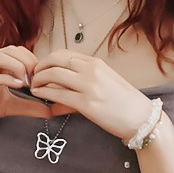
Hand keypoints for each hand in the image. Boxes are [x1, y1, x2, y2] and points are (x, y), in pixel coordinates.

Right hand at [0, 47, 42, 154]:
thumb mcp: (10, 106)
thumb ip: (29, 106)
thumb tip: (51, 110)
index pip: (18, 51)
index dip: (33, 60)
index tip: (41, 77)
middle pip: (11, 49)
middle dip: (28, 61)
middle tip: (37, 79)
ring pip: (0, 57)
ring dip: (18, 67)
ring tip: (27, 82)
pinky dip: (6, 78)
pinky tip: (18, 86)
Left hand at [24, 51, 156, 145]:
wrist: (141, 118)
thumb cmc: (125, 102)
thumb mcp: (106, 82)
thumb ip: (85, 80)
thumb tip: (64, 86)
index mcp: (96, 63)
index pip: (64, 54)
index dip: (48, 59)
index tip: (40, 67)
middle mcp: (91, 70)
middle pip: (55, 60)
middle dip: (39, 66)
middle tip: (32, 75)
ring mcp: (89, 86)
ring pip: (54, 75)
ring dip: (38, 79)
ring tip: (33, 86)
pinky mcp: (86, 104)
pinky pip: (57, 94)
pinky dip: (44, 92)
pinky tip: (38, 95)